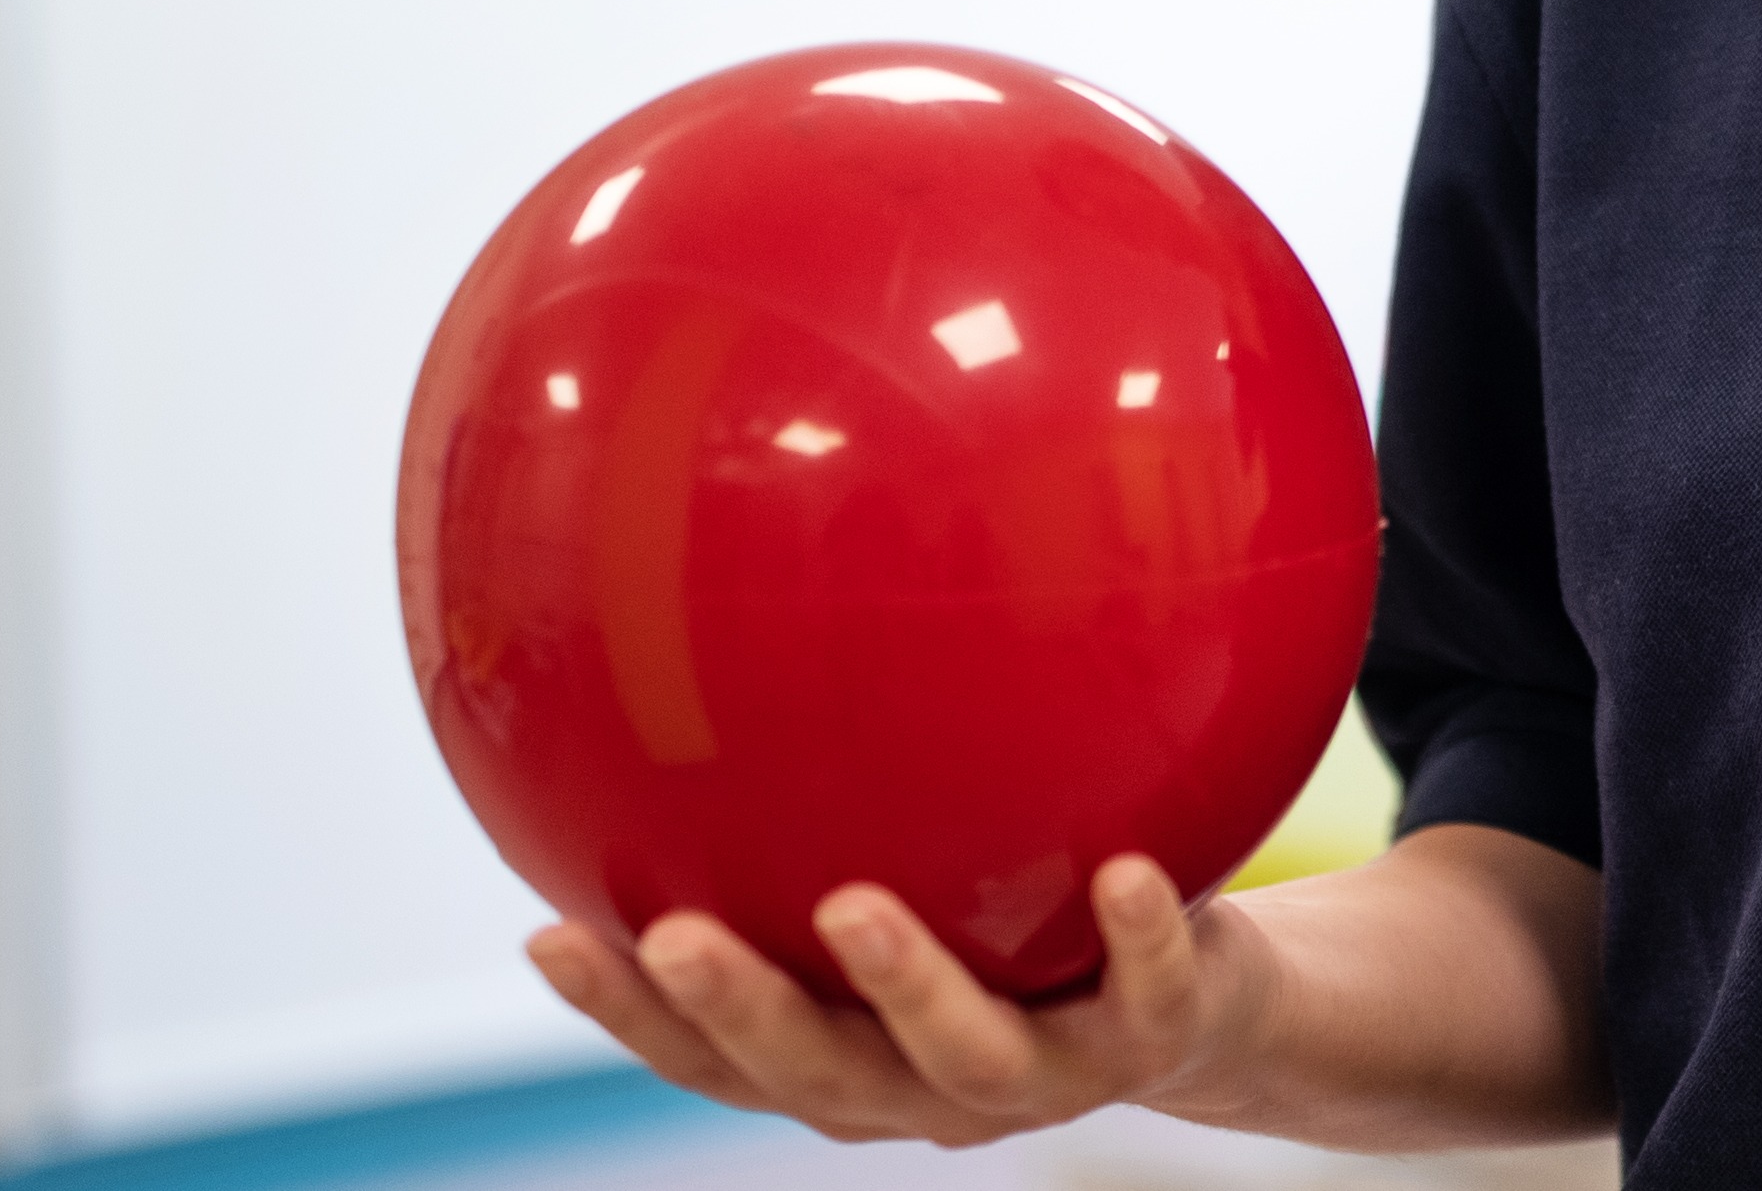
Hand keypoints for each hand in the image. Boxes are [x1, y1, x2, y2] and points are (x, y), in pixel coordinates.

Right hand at [531, 856, 1249, 1148]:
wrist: (1215, 1008)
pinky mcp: (1160, 1038)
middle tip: (672, 936)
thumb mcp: (926, 878)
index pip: (717, 1059)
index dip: (631, 1016)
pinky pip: (1152, 993)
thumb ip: (823, 824)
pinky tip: (1126, 869)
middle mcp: (932, 1088)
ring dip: (906, 987)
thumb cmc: (1029, 925)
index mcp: (853, 1061)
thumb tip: (691, 673)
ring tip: (852, 906)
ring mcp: (1050, 1074)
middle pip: (818, 1075)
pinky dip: (1139, 938)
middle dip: (740, 1013)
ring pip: (967, 1056)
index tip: (546, 935)